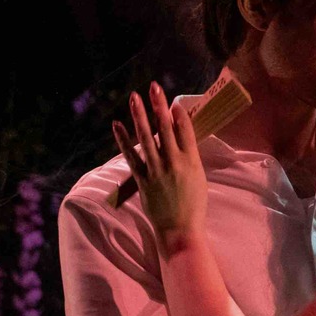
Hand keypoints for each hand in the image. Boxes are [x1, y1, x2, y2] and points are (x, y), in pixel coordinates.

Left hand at [113, 84, 206, 239]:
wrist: (180, 229)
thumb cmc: (193, 204)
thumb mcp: (198, 177)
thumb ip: (189, 157)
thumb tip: (181, 138)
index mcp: (192, 161)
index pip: (185, 131)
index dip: (179, 114)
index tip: (174, 101)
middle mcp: (174, 163)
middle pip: (165, 128)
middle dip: (159, 106)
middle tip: (154, 87)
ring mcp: (156, 170)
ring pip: (146, 138)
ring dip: (140, 116)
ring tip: (135, 98)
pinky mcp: (142, 179)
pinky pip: (131, 156)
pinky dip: (123, 140)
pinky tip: (117, 125)